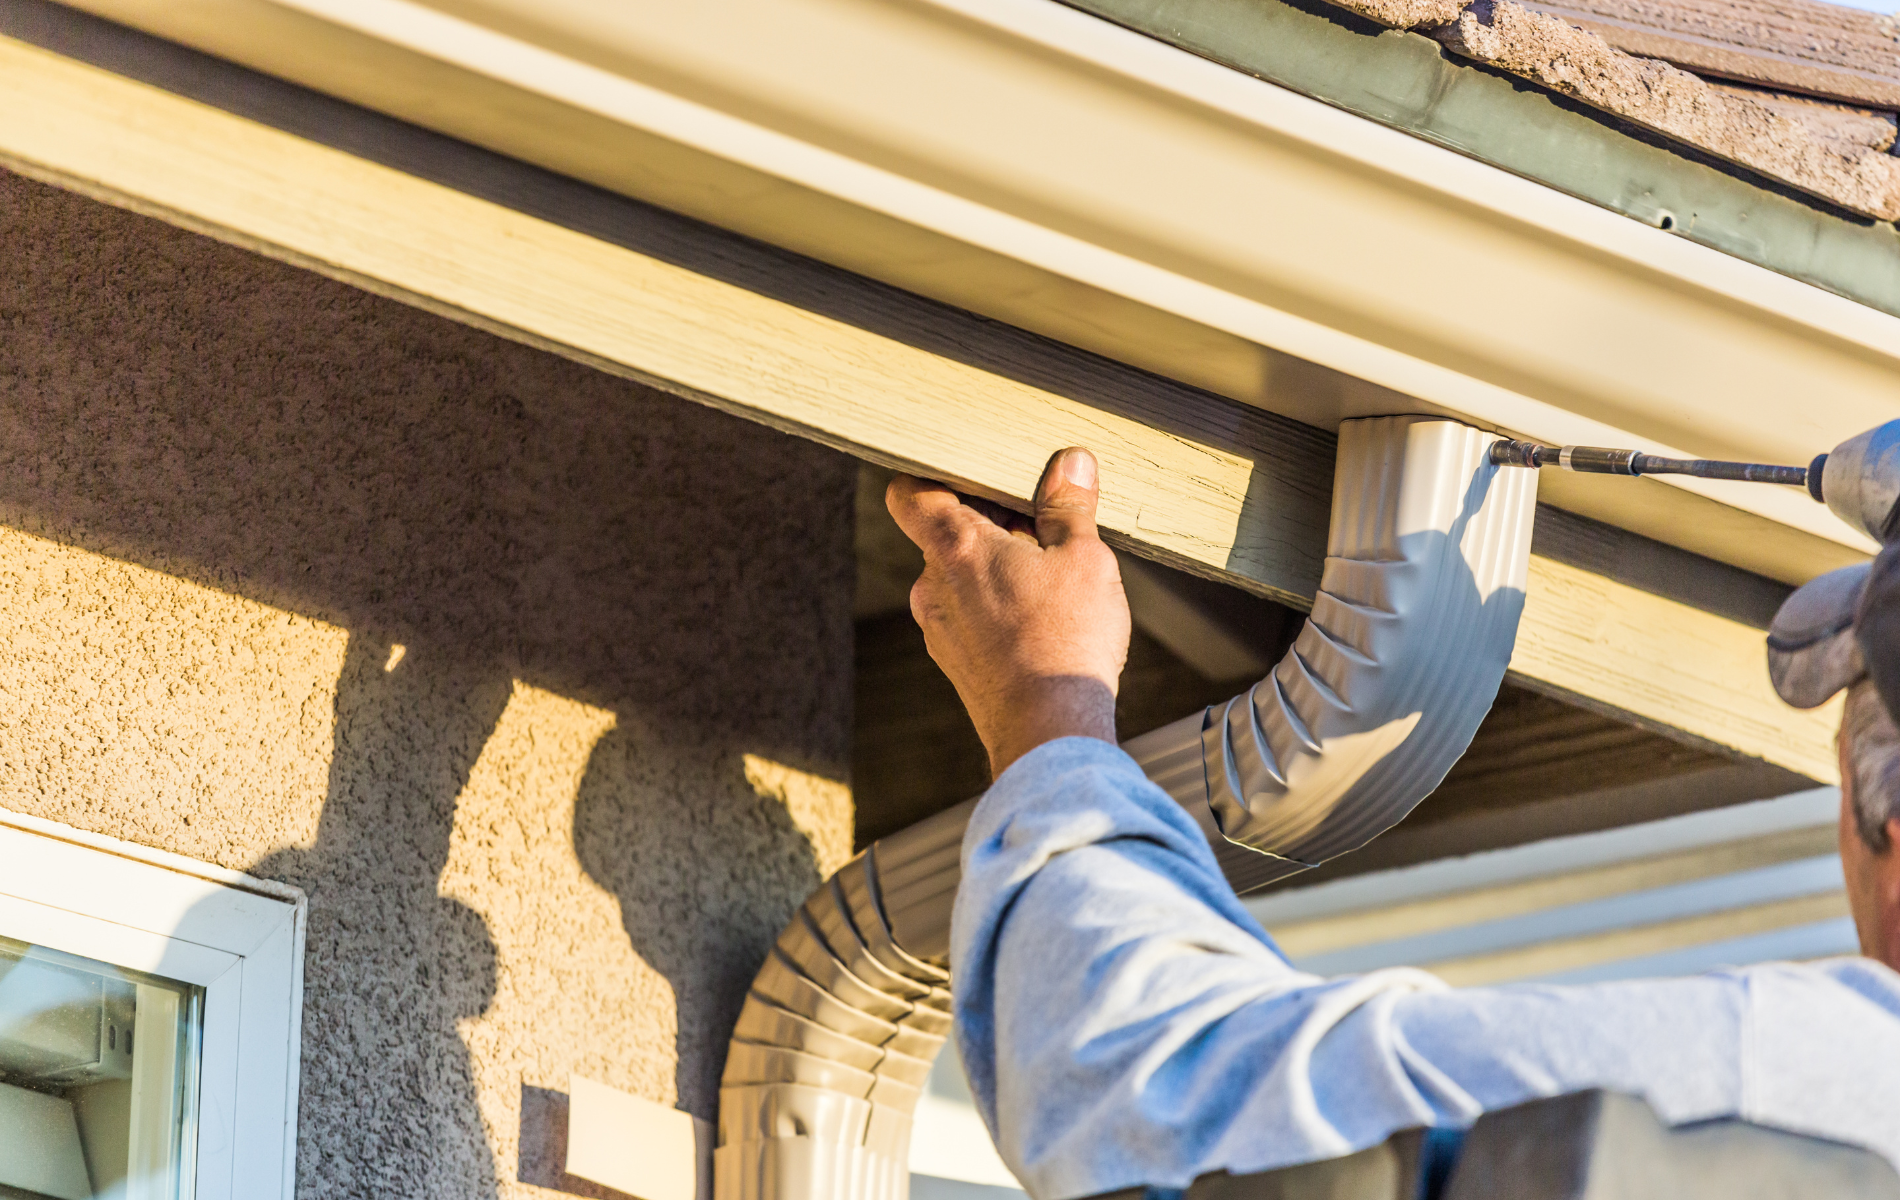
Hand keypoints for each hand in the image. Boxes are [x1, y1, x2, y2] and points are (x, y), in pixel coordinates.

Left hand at [887, 448, 1130, 776]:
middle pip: (946, 533)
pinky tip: (1042, 621)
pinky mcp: (954, 661)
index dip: (934, 476)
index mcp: (956, 546)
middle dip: (991, 525)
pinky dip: (996, 607)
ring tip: (1051, 580)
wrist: (1049, 731)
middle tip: (1042, 529)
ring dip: (998, 568)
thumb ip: (1069, 506)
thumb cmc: (1065, 641)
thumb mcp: (1084, 557)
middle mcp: (933, 585)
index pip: (910, 492)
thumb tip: (1071, 463)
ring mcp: (938, 627)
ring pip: (960, 577)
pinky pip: (968, 616)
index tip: (972, 476)